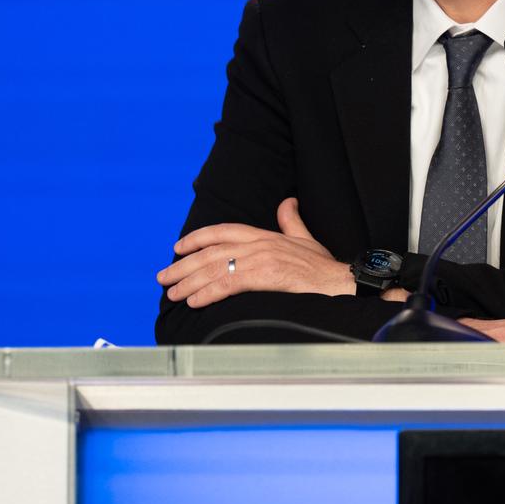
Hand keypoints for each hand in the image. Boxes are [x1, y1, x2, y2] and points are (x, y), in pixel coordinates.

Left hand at [156, 198, 351, 307]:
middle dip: (183, 265)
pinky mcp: (265, 277)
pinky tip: (193, 301)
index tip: (177, 248)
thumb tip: (287, 203)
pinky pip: (228, 284)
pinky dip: (207, 293)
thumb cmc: (323, 267)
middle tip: (163, 277)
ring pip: (215, 269)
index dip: (197, 238)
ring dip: (189, 282)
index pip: (223, 231)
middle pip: (211, 252)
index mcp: (264, 235)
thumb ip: (290, 221)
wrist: (341, 282)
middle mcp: (259, 244)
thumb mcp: (305, 239)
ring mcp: (262, 259)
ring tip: (171, 293)